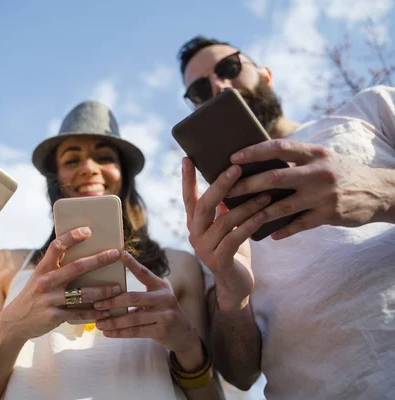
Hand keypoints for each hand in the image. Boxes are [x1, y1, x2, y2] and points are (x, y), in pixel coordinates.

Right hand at [0, 227, 121, 341]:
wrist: (15, 322)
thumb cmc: (34, 295)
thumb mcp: (40, 278)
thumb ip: (57, 267)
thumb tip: (85, 254)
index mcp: (43, 268)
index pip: (57, 246)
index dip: (72, 237)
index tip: (88, 230)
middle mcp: (46, 281)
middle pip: (76, 267)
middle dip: (99, 260)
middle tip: (116, 254)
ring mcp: (50, 299)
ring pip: (83, 293)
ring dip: (103, 291)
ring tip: (118, 288)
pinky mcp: (54, 316)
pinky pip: (79, 314)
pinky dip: (95, 312)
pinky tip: (107, 311)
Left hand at [94, 251, 200, 358]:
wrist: (184, 335)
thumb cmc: (163, 314)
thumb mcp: (156, 299)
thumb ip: (140, 296)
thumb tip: (110, 293)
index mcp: (160, 286)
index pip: (144, 273)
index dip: (133, 263)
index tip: (121, 253)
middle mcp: (164, 297)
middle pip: (134, 298)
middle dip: (112, 301)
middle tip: (96, 304)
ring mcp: (165, 314)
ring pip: (133, 318)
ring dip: (113, 321)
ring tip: (98, 322)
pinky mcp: (162, 330)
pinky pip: (136, 331)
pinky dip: (120, 333)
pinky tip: (108, 333)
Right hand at [182, 158, 268, 311]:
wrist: (236, 285)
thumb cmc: (234, 250)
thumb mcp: (228, 226)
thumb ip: (225, 207)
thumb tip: (234, 179)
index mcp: (195, 224)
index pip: (188, 197)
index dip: (187, 179)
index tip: (188, 158)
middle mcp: (195, 235)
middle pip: (203, 205)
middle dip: (220, 185)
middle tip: (236, 168)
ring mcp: (205, 249)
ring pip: (224, 221)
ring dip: (246, 206)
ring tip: (265, 194)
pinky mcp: (219, 261)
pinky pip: (235, 238)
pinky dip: (250, 225)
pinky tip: (264, 215)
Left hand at [228, 139, 384, 238]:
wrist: (378, 192)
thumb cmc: (339, 173)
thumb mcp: (322, 158)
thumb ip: (295, 158)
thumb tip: (258, 159)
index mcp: (314, 153)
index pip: (279, 147)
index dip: (254, 152)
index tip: (233, 158)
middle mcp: (318, 171)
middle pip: (275, 178)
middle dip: (248, 185)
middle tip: (227, 191)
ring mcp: (323, 195)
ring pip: (283, 205)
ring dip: (258, 212)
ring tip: (239, 216)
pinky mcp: (329, 215)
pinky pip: (299, 225)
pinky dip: (283, 230)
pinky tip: (269, 235)